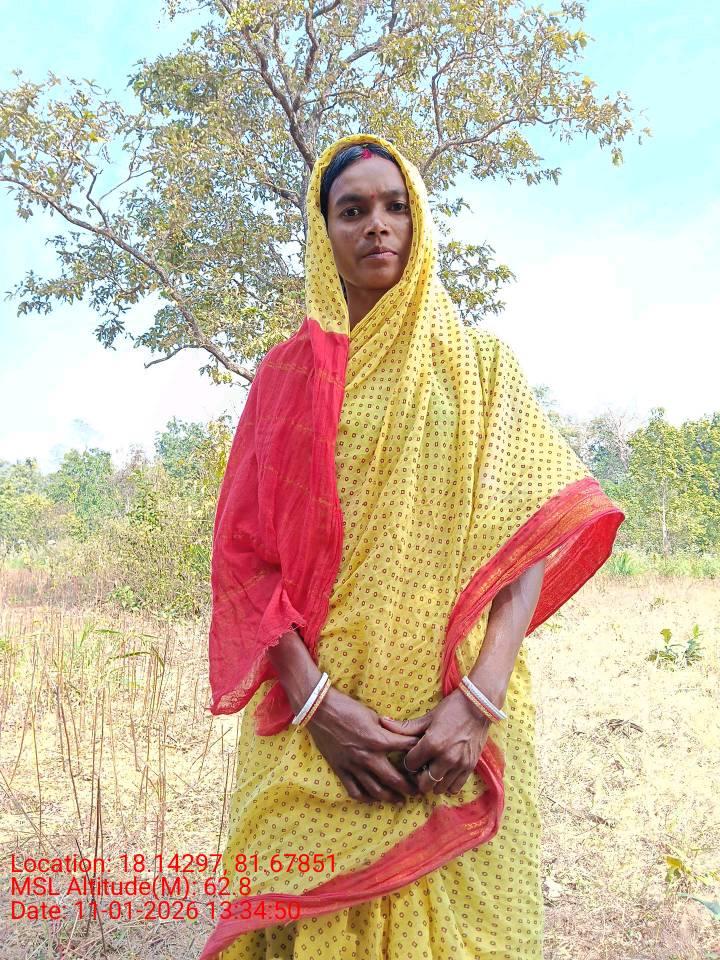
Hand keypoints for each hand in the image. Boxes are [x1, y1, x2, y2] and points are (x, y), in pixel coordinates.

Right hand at [306, 687, 421, 803]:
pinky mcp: (340, 770)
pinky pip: (355, 791)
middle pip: (394, 779)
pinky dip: (366, 798)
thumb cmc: (347, 707)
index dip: (418, 752)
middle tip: (418, 791)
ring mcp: (353, 766)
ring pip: (376, 790)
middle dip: (409, 787)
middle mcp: (368, 757)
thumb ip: (386, 729)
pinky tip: (374, 799)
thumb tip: (399, 736)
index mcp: (378, 740)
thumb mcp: (372, 715)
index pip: (406, 749)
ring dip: (391, 797)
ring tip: (400, 800)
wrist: (319, 710)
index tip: (425, 758)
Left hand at [378, 690, 490, 795]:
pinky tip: (445, 773)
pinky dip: (448, 784)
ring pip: (439, 789)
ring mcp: (459, 765)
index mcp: (432, 744)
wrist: (478, 706)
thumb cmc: (451, 709)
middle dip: (418, 778)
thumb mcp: (427, 717)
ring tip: (433, 770)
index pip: (410, 765)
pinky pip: (455, 788)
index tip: (411, 757)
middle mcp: (445, 758)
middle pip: (423, 784)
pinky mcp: (470, 767)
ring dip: (433, 782)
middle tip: (420, 768)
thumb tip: (383, 722)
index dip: (408, 762)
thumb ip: (405, 727)